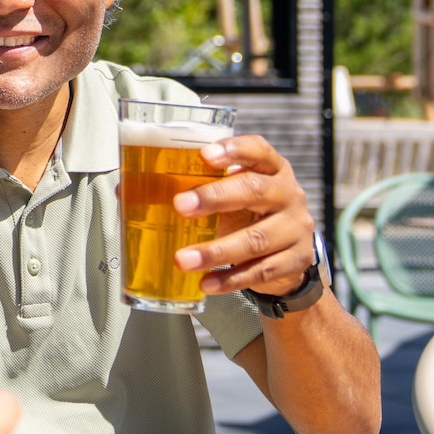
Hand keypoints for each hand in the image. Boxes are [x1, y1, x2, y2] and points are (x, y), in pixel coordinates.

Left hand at [172, 133, 316, 297]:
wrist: (290, 254)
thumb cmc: (252, 214)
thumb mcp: (236, 194)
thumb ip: (203, 188)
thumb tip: (136, 190)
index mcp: (273, 169)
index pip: (258, 150)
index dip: (234, 150)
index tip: (205, 155)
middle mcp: (289, 194)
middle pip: (255, 190)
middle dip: (215, 198)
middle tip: (180, 206)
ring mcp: (296, 228)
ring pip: (256, 239)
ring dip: (215, 250)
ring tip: (183, 259)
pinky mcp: (296, 260)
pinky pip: (261, 271)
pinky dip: (230, 278)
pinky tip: (206, 282)